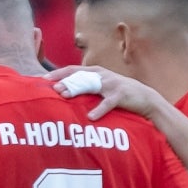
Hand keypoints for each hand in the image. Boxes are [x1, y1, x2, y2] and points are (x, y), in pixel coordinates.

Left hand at [45, 65, 166, 121]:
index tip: (42, 79)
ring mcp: (111, 84)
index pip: (72, 70)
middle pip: (79, 75)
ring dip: (76, 89)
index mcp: (94, 72)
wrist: (144, 98)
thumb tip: (62, 92)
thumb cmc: (117, 94)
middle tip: (51, 88)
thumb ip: (84, 87)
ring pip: (90, 85)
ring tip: (64, 95)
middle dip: (64, 80)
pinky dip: (99, 110)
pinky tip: (91, 117)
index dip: (57, 73)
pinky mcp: (120, 95)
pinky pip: (108, 103)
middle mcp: (101, 75)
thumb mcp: (99, 88)